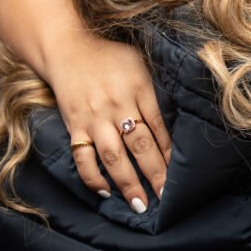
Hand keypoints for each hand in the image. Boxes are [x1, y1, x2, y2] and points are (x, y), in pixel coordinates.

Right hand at [0, 0, 170, 211]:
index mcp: (139, 89)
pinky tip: (104, 191)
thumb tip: (182, 113)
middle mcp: (118, 105)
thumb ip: (157, 88)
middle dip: (155, 174)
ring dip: (127, 182)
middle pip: (140, 145)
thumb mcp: (140, 62)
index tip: (181, 175)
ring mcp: (94, 117)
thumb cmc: (111, 56)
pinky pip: (82, 156)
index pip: (159, 127)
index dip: (170, 153)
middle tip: (166, 199)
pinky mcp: (74, 125)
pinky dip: (91, 176)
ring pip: (113, 155)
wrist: (68, 46)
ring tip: (139, 204)